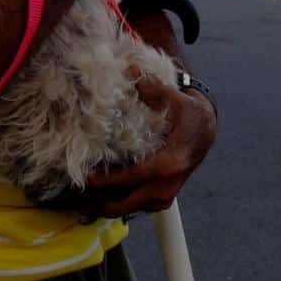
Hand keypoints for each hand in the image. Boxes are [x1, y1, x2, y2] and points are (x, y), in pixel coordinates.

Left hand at [63, 76, 216, 217]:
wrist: (206, 132)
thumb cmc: (188, 115)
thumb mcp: (175, 99)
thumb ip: (152, 89)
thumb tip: (132, 71)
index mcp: (167, 164)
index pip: (130, 178)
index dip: (105, 182)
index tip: (83, 180)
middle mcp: (166, 185)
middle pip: (125, 204)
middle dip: (99, 206)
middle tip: (74, 203)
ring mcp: (165, 195)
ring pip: (129, 209)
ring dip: (106, 208)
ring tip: (80, 206)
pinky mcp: (163, 199)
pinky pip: (137, 206)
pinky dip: (119, 205)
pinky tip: (99, 200)